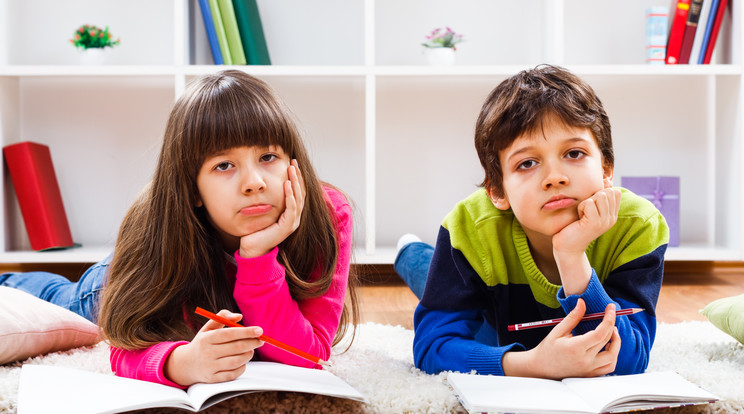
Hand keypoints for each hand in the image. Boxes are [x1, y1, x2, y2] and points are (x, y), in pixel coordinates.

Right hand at [164, 310, 263, 386]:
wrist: (186, 364)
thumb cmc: (203, 342)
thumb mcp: (208, 328)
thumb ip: (222, 317)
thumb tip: (239, 316)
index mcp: (206, 339)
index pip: (229, 334)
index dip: (246, 332)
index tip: (260, 330)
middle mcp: (207, 353)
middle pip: (235, 348)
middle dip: (252, 343)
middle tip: (261, 340)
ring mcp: (210, 367)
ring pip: (236, 361)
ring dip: (248, 355)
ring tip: (251, 350)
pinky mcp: (213, 379)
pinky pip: (233, 374)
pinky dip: (242, 367)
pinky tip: (242, 361)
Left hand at [239, 159, 305, 257]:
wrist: (252, 248)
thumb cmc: (255, 230)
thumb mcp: (263, 210)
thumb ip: (267, 199)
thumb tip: (263, 183)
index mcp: (291, 213)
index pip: (298, 192)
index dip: (296, 177)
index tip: (292, 163)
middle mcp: (294, 217)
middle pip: (301, 192)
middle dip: (298, 176)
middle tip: (294, 162)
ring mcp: (292, 222)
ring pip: (298, 198)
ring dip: (295, 182)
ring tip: (291, 169)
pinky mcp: (287, 227)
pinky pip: (291, 208)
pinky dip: (290, 195)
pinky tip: (287, 184)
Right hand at [503, 299, 620, 378]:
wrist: (541, 368)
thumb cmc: (548, 349)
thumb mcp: (558, 330)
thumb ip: (573, 317)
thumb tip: (582, 302)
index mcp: (575, 348)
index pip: (600, 333)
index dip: (608, 319)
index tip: (611, 308)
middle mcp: (584, 360)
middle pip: (607, 342)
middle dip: (612, 325)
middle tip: (610, 315)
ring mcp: (589, 369)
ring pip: (612, 357)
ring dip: (616, 343)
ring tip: (612, 332)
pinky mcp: (591, 374)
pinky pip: (609, 367)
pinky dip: (613, 356)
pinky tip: (609, 347)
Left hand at [551, 187, 620, 293]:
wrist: (567, 246)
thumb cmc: (575, 226)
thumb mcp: (590, 209)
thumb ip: (598, 197)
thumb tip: (607, 179)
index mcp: (612, 215)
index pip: (615, 192)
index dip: (600, 193)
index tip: (591, 206)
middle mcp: (611, 218)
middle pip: (607, 191)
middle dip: (592, 197)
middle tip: (585, 211)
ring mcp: (605, 221)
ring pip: (600, 195)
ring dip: (586, 202)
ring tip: (582, 215)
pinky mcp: (595, 223)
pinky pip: (588, 203)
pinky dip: (581, 207)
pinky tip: (579, 218)